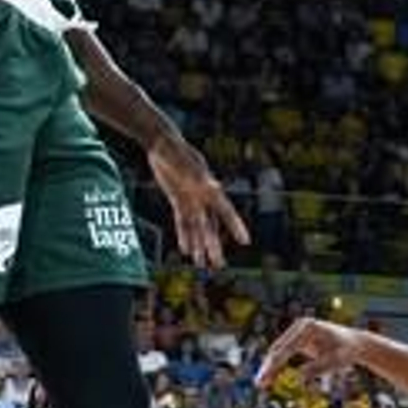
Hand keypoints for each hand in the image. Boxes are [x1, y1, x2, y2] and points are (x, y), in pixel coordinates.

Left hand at [147, 130, 248, 271]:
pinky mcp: (178, 199)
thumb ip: (198, 174)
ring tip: (201, 264)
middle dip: (214, 245)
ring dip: (199, 245)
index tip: (246, 241)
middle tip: (219, 265)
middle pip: (211, 226)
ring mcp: (191, 198)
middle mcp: (203, 196)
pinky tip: (186, 250)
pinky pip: (182, 222)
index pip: (226, 211)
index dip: (236, 226)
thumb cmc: (174, 149)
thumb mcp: (185, 162)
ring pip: (197, 228)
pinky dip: (184, 235)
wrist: (161, 142)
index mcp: (209, 187)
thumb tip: (214, 186)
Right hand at [256, 315, 366, 387]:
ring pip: (278, 351)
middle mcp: (300, 326)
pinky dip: (276, 366)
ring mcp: (298, 332)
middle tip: (259, 384)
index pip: (287, 348)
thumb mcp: (336, 362)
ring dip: (269, 367)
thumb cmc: (346, 352)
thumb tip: (300, 378)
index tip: (266, 377)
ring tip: (261, 384)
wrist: (354, 344)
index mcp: (307, 327)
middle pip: (278, 348)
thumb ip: (319, 368)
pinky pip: (283, 353)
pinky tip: (269, 378)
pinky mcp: (298, 339)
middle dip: (268, 367)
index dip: (275, 364)